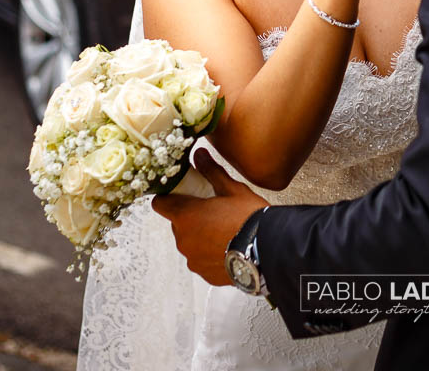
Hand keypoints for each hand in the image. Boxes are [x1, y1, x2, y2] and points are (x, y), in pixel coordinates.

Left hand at [152, 150, 267, 286]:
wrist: (268, 249)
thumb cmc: (249, 218)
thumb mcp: (231, 189)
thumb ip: (210, 171)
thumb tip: (199, 154)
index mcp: (185, 216)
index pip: (160, 204)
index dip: (170, 198)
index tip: (183, 195)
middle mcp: (184, 240)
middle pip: (178, 223)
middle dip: (190, 217)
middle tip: (212, 210)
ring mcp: (193, 259)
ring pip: (190, 242)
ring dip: (200, 236)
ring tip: (224, 230)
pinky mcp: (204, 274)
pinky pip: (201, 260)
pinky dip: (209, 253)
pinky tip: (228, 246)